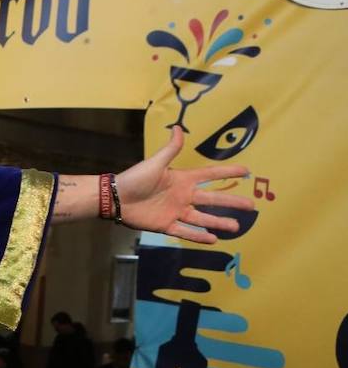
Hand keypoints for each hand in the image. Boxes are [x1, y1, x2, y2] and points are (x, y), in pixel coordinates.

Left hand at [116, 128, 253, 244]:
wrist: (115, 198)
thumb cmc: (134, 178)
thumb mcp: (154, 163)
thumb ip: (170, 149)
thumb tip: (179, 128)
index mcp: (182, 179)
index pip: (210, 175)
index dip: (228, 172)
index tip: (246, 171)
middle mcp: (183, 196)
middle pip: (213, 199)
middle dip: (232, 202)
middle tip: (252, 205)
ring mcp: (175, 211)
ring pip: (202, 218)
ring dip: (219, 222)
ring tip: (237, 227)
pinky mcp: (165, 225)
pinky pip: (185, 231)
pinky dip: (198, 236)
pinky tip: (214, 239)